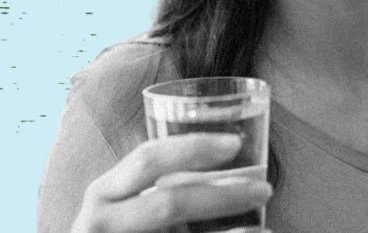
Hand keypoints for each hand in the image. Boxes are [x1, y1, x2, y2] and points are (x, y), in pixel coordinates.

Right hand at [71, 133, 272, 232]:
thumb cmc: (118, 226)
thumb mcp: (122, 201)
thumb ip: (154, 183)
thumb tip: (227, 157)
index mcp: (103, 192)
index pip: (148, 159)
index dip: (192, 147)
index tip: (235, 143)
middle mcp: (103, 221)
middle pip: (169, 204)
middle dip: (223, 196)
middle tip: (263, 189)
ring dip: (231, 232)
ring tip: (264, 221)